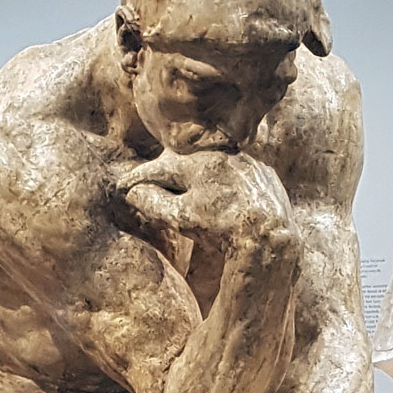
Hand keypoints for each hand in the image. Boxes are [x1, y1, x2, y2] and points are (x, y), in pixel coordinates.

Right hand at [119, 148, 297, 257]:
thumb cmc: (221, 228)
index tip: (123, 187)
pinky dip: (225, 185)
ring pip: (213, 169)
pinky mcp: (266, 178)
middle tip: (146, 186)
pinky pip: (239, 177)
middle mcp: (223, 155)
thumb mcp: (181, 218)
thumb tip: (133, 193)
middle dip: (166, 176)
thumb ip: (155, 203)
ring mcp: (248, 164)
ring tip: (185, 194)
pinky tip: (222, 197)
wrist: (269, 237)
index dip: (138, 180)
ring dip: (196, 179)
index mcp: (199, 163)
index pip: (160, 170)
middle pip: (186, 165)